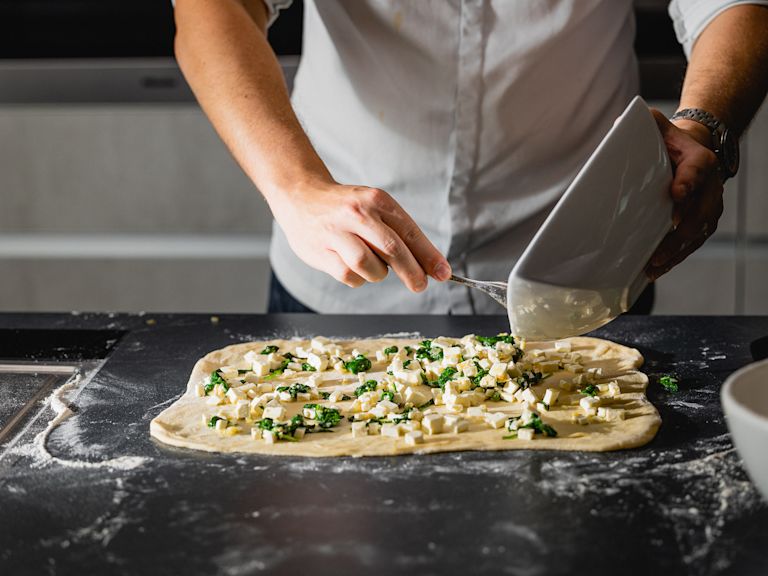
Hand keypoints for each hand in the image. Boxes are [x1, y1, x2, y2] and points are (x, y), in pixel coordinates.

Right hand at [269, 179, 451, 289]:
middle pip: (393, 250)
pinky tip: (352, 267)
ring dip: (377, 273)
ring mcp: (336, 232)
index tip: (444, 273)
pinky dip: (357, 278)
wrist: (300, 195)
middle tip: (420, 285)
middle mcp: (358, 213)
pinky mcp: (319, 251)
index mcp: (377, 200)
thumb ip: (400, 233)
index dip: (429, 256)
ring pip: (369, 266)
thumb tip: (430, 265)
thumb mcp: (374, 208)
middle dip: (412, 272)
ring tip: (372, 266)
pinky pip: (348, 275)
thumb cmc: (346, 207)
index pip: (409, 232)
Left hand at [645, 109, 724, 279]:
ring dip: (676, 251)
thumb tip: (619, 125)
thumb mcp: (660, 126)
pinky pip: (691, 244)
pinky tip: (655, 270)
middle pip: (699, 212)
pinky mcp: (701, 224)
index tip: (677, 194)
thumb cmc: (670, 143)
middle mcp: (710, 187)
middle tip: (660, 247)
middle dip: (680, 231)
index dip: (688, 182)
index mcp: (700, 160)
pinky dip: (675, 258)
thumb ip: (646, 123)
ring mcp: (708, 208)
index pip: (697, 170)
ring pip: (696, 233)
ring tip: (654, 265)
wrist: (693, 152)